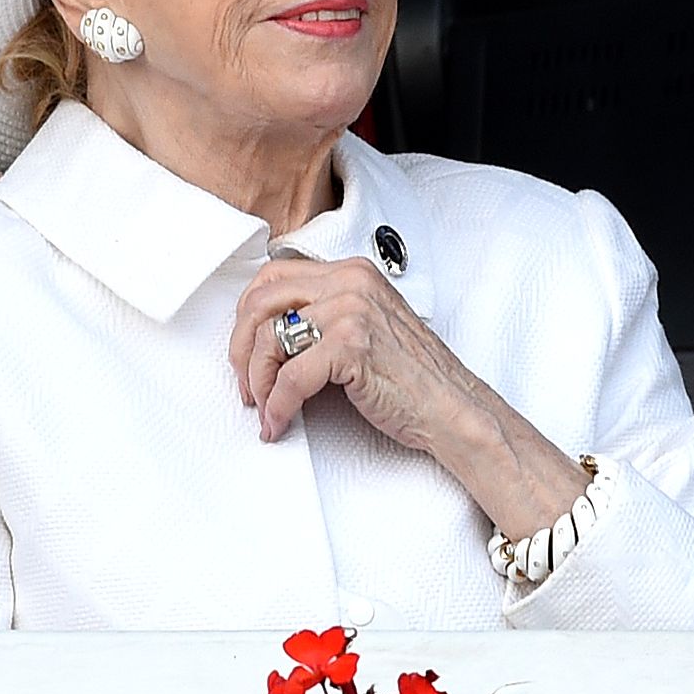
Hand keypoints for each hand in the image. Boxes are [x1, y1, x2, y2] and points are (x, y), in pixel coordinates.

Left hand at [230, 256, 465, 452]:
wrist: (451, 409)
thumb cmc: (412, 379)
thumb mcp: (364, 328)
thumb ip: (323, 318)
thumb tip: (268, 335)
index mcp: (351, 273)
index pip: (273, 277)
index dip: (247, 317)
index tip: (245, 351)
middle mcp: (349, 282)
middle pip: (261, 302)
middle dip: (241, 349)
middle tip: (247, 384)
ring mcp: (351, 310)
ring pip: (269, 339)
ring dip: (257, 382)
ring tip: (264, 408)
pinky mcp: (351, 346)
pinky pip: (290, 378)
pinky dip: (277, 406)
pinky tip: (279, 421)